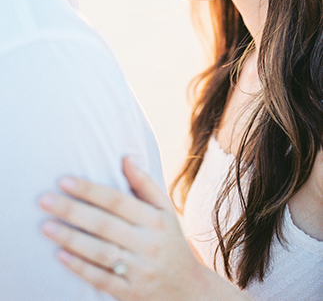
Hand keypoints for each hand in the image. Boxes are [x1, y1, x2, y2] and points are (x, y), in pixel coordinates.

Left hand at [39, 158, 250, 300]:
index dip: (90, 190)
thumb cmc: (170, 240)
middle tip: (44, 200)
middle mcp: (148, 244)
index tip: (64, 180)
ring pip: (100, 252)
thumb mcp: (164, 210)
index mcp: (156, 220)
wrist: (186, 289)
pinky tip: (61, 256)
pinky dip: (80, 268)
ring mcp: (139, 270)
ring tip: (46, 227)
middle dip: (72, 211)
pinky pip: (101, 279)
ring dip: (70, 239)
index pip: (117, 201)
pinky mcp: (130, 293)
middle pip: (104, 225)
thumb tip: (126, 157)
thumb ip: (144, 184)